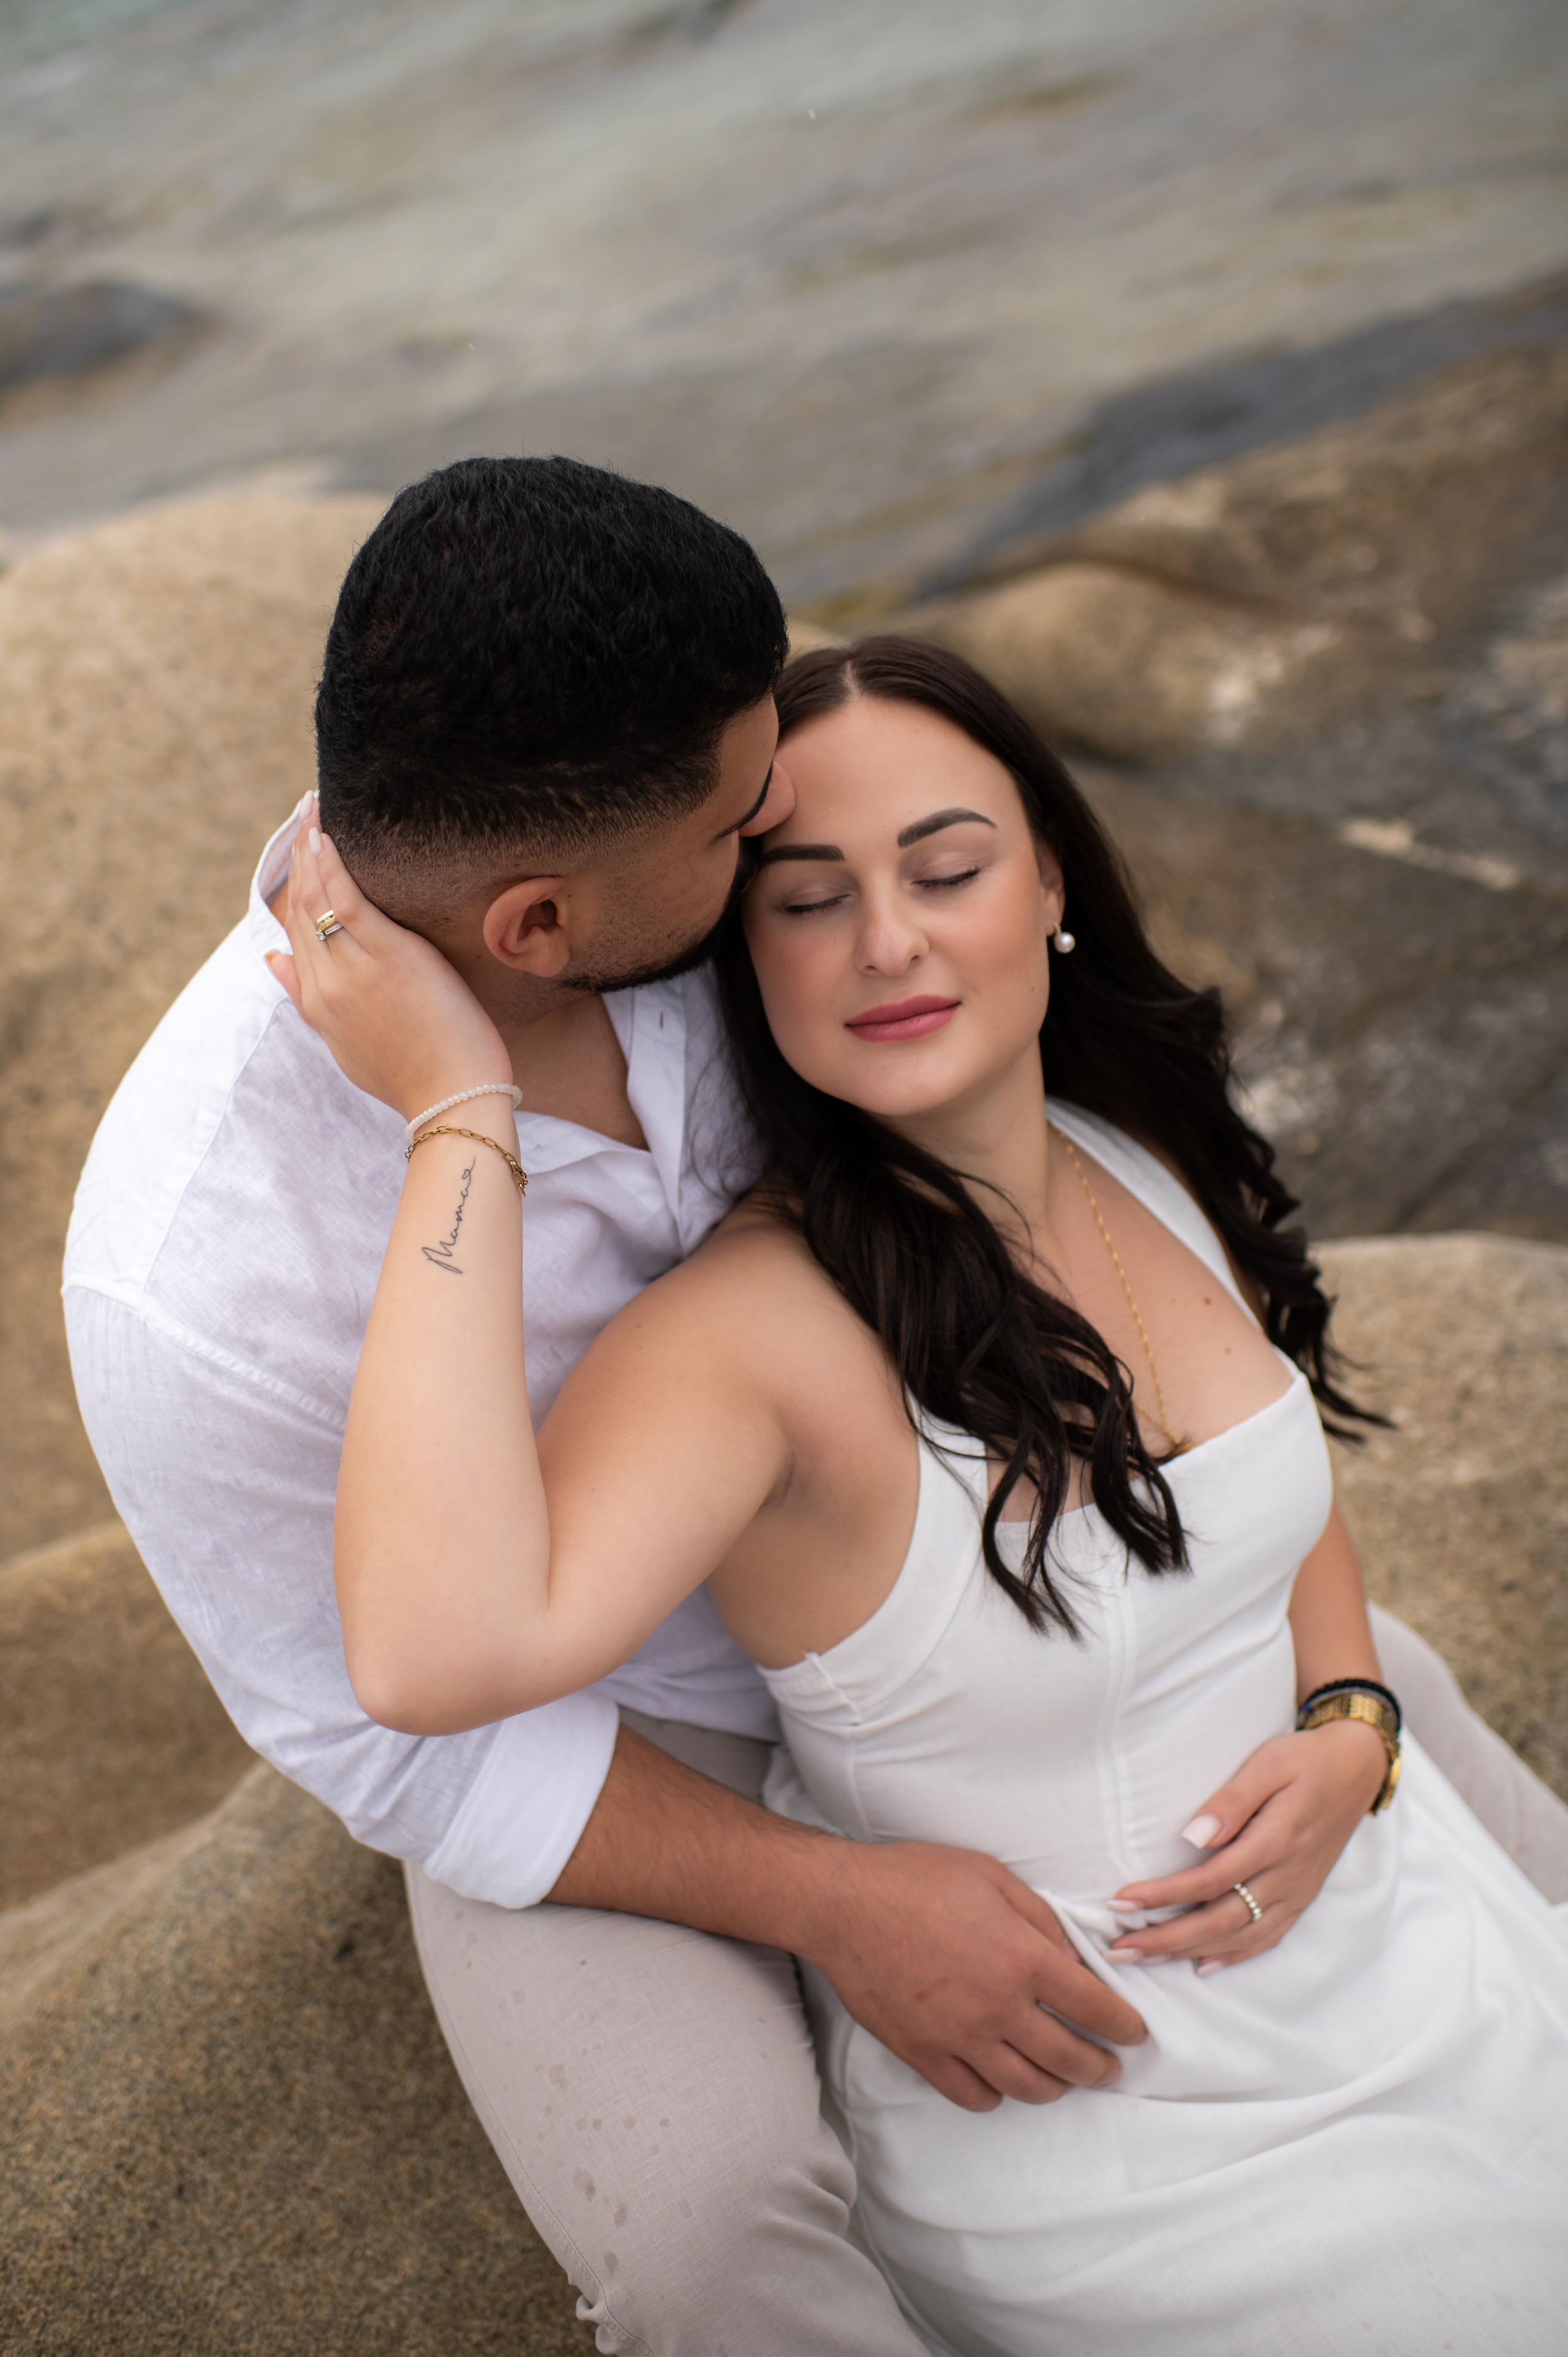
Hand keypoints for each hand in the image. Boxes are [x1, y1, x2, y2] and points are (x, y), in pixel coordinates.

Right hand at [266, 797, 510, 1120]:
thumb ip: (308, 999)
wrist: (452, 1100)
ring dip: (310, 849)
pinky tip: (324, 836)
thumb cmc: (413, 1075)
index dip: (292, 887)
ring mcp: (353, 970)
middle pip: (300, 907)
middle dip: (298, 858)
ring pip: (318, 898)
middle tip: (305, 815)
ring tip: (312, 809)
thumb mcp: (346, 1044)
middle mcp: (326, 983)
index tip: (298, 851)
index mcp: (316, 1003)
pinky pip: (347, 902)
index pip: (294, 931)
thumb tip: (272, 959)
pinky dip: (332, 866)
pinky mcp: (388, 958)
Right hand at [800, 1838, 1146, 2111]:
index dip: (1124, 2027)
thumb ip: (1040, 1919)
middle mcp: (998, 2007)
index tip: (1134, 2034)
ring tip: (1062, 2079)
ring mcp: (960, 2038)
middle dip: (1100, 2068)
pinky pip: (975, 2095)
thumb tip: (1070, 1960)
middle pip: (1069, 2060)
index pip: (1095, 2009)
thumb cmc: (917, 1879)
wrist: (843, 1905)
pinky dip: (998, 2093)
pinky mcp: (924, 2055)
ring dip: (1055, 2087)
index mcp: (1022, 1959)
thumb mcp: (992, 1876)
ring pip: (1027, 2087)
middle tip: (1109, 2067)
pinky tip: (1003, 2077)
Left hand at [1105, 1719, 1387, 1973]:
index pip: (1209, 1881)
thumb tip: (1191, 1837)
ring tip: (1145, 1957)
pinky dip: (1234, 1956)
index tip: (1121, 1902)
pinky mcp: (1302, 1897)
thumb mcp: (1267, 1765)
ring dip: (1189, 1952)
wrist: (1356, 1769)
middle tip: (1119, 1949)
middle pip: (1220, 1920)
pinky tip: (1204, 1965)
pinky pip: (1267, 1937)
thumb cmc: (1303, 1760)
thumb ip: (1231, 1802)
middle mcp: (1287, 1876)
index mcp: (1276, 1842)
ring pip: (1240, 1936)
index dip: (1163, 1896)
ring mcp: (1297, 1892)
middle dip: (1166, 1939)